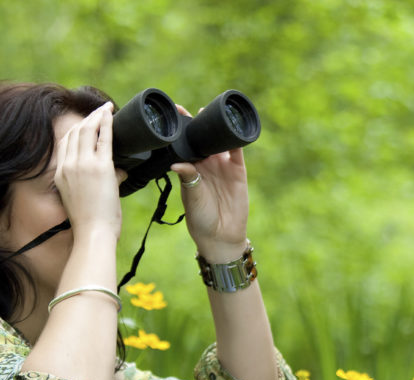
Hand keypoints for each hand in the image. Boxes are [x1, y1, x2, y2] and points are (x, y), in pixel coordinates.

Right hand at [54, 102, 122, 243]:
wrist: (93, 233)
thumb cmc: (91, 223)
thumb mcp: (85, 199)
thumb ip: (100, 182)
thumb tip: (118, 173)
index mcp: (60, 174)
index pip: (65, 143)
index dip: (75, 129)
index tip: (86, 122)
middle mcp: (68, 166)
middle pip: (74, 132)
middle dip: (87, 118)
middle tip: (99, 110)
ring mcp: (83, 165)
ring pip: (87, 130)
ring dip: (97, 116)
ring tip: (105, 109)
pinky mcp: (100, 167)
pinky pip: (103, 138)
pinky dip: (106, 123)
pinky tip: (110, 113)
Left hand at [171, 105, 249, 262]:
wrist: (221, 236)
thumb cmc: (200, 218)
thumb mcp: (191, 196)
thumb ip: (187, 177)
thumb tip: (176, 163)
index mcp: (190, 168)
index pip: (185, 144)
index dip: (181, 129)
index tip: (174, 113)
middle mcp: (206, 165)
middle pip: (202, 138)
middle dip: (198, 123)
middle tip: (192, 110)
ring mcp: (223, 166)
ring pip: (219, 141)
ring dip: (216, 127)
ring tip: (212, 111)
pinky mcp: (238, 170)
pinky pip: (237, 150)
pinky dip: (236, 139)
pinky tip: (233, 127)